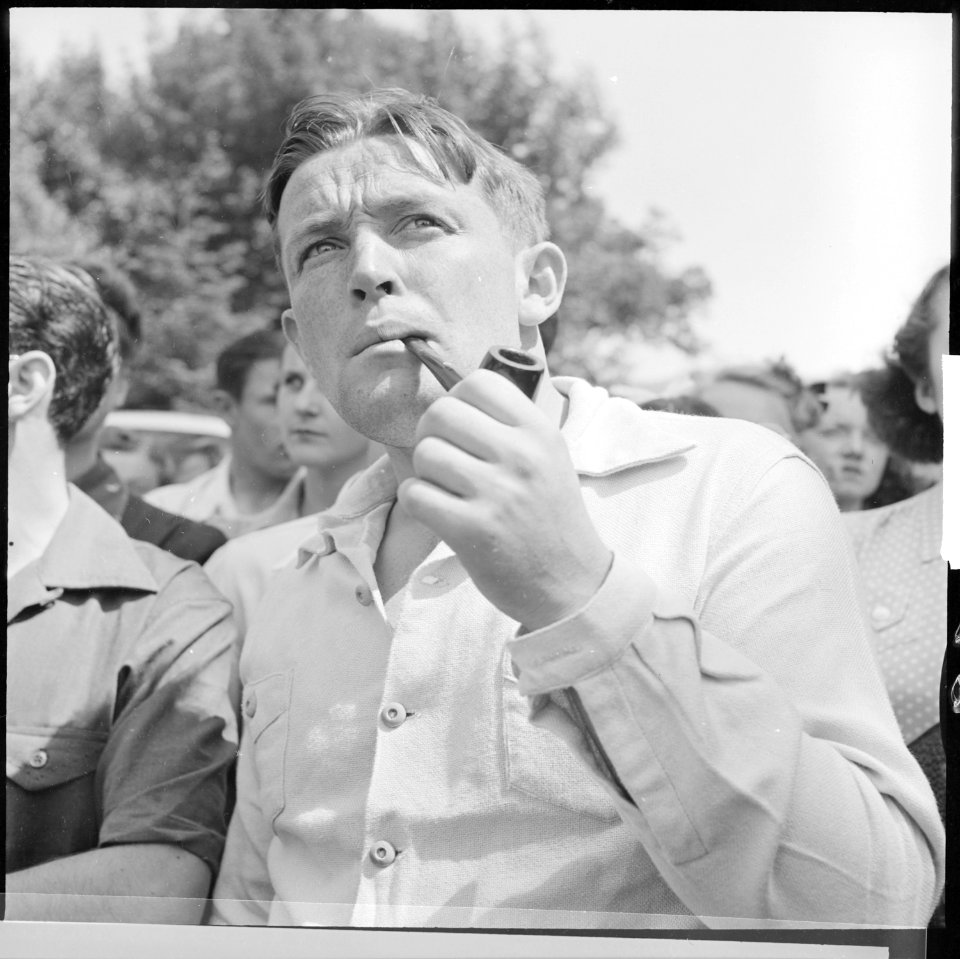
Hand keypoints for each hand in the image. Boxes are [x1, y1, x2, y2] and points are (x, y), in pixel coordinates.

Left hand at [397, 370, 612, 630]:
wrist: (571, 584)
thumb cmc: (549, 517)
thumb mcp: (548, 458)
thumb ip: (509, 426)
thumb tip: (450, 401)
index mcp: (539, 432)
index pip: (477, 383)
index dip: (456, 401)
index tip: (460, 428)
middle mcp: (521, 456)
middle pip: (441, 413)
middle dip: (430, 434)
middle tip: (442, 459)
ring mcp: (497, 493)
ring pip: (425, 454)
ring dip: (424, 472)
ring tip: (445, 489)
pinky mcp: (472, 529)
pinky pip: (415, 494)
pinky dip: (417, 501)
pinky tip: (437, 511)